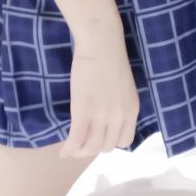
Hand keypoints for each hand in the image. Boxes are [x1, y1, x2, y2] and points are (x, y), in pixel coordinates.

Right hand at [59, 20, 140, 156]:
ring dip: (80, 152)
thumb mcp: (124, 87)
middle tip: (81, 144)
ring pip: (91, 147)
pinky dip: (69, 149)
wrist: (101, 44)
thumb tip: (108, 115)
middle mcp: (120, 117)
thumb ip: (119, 103)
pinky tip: (63, 152)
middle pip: (107, 147)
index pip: (125, 141)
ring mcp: (102, 115)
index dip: (111, 143)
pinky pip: (76, 139)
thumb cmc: (110, 58)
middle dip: (93, 149)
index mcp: (132, 110)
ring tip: (71, 148)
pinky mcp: (84, 111)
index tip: (100, 138)